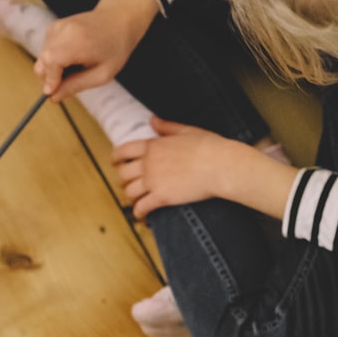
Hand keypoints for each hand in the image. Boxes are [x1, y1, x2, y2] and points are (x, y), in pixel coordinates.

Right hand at [34, 0, 157, 99]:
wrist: (119, 18)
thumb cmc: (115, 47)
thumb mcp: (102, 74)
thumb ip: (75, 86)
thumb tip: (53, 97)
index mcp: (78, 41)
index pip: (51, 63)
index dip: (49, 81)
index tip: (52, 94)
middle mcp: (64, 31)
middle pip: (42, 62)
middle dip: (49, 77)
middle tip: (66, 85)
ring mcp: (57, 27)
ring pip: (42, 58)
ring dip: (53, 68)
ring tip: (74, 68)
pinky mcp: (54, 27)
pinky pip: (45, 50)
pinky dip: (54, 59)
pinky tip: (71, 57)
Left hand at [114, 117, 245, 217]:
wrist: (222, 166)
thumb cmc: (209, 147)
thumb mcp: (186, 130)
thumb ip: (166, 127)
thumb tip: (152, 120)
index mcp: (152, 146)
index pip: (122, 151)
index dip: (115, 158)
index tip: (115, 162)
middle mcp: (148, 164)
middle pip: (122, 174)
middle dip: (123, 179)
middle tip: (128, 182)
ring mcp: (153, 181)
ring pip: (129, 192)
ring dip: (131, 196)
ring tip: (137, 198)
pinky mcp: (161, 198)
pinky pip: (141, 208)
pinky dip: (139, 213)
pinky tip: (142, 215)